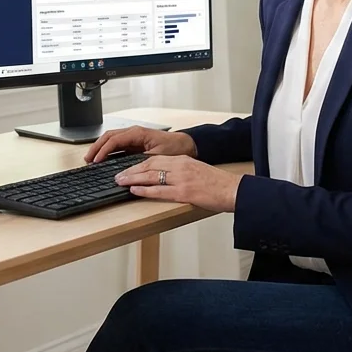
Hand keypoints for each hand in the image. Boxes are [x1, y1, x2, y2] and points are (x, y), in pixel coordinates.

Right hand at [84, 125, 196, 163]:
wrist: (186, 145)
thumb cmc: (174, 148)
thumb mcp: (157, 156)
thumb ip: (141, 161)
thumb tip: (126, 169)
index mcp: (138, 133)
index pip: (114, 140)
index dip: (103, 150)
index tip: (96, 160)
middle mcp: (133, 133)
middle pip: (108, 137)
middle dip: (96, 147)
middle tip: (87, 159)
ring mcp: (133, 137)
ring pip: (110, 139)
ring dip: (100, 148)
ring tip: (91, 159)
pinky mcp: (134, 143)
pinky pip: (116, 144)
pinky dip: (107, 150)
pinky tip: (102, 159)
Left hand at [114, 155, 239, 212]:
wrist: (233, 189)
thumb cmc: (218, 184)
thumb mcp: (198, 171)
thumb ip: (182, 172)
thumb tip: (165, 178)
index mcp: (183, 161)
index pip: (155, 159)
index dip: (138, 164)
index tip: (127, 168)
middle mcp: (180, 166)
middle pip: (149, 165)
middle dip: (131, 170)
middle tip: (118, 175)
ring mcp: (181, 179)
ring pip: (151, 176)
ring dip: (133, 179)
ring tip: (120, 182)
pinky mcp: (184, 192)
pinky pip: (159, 190)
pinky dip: (144, 190)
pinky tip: (135, 191)